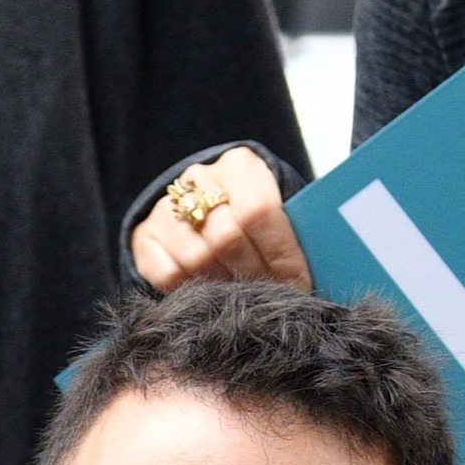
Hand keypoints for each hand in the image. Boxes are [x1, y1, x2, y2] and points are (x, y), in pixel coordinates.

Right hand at [128, 148, 312, 294]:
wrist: (202, 204)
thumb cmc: (255, 215)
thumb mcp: (278, 208)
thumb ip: (293, 231)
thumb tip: (320, 271)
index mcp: (240, 166)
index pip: (259, 210)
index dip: (280, 253)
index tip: (298, 284)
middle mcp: (199, 179)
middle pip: (227, 237)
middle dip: (256, 275)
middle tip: (272, 298)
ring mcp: (167, 208)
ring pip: (198, 259)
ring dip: (227, 286)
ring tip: (245, 299)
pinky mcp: (144, 236)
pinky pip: (169, 275)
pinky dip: (193, 290)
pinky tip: (212, 294)